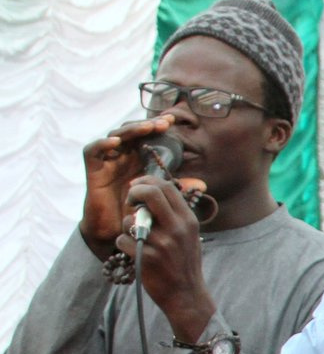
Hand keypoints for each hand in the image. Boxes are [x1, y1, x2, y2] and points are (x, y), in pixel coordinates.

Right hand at [81, 117, 176, 259]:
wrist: (117, 231)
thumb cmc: (139, 213)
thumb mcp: (160, 198)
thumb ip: (176, 188)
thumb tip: (202, 184)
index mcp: (139, 159)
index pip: (147, 135)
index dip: (157, 125)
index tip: (173, 121)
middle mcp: (123, 157)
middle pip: (132, 131)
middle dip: (147, 124)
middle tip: (164, 123)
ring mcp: (108, 162)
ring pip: (115, 136)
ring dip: (131, 130)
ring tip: (148, 128)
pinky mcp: (93, 170)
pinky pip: (92, 151)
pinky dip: (102, 144)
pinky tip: (116, 143)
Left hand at [120, 176, 215, 342]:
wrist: (186, 295)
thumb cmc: (183, 263)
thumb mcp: (189, 235)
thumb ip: (174, 214)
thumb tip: (152, 190)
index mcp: (188, 220)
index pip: (166, 187)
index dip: (146, 182)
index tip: (137, 188)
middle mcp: (177, 228)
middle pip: (150, 193)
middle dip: (134, 192)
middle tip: (130, 201)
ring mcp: (162, 243)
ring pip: (130, 219)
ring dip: (127, 227)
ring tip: (138, 239)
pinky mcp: (147, 257)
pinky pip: (121, 240)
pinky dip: (123, 245)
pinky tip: (135, 253)